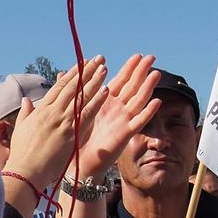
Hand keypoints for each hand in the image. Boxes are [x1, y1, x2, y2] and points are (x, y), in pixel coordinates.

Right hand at [6, 60, 101, 186]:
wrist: (26, 172)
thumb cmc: (22, 153)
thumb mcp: (22, 128)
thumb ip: (27, 112)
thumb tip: (26, 99)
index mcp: (41, 110)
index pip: (60, 86)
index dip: (72, 73)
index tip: (83, 62)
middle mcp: (53, 112)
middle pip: (73, 87)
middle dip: (86, 71)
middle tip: (98, 59)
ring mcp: (63, 122)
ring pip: (81, 96)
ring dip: (94, 81)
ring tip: (105, 68)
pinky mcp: (72, 133)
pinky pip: (87, 113)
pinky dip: (97, 101)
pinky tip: (106, 90)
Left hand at [71, 54, 160, 178]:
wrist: (79, 161)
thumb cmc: (78, 137)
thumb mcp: (75, 110)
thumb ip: (71, 91)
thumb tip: (61, 73)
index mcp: (106, 102)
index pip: (121, 80)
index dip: (129, 68)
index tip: (138, 55)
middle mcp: (118, 109)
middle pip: (133, 86)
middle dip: (141, 72)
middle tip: (151, 57)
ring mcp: (123, 120)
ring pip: (139, 100)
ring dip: (148, 87)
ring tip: (156, 73)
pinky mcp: (125, 133)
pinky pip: (139, 121)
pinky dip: (148, 112)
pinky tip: (157, 101)